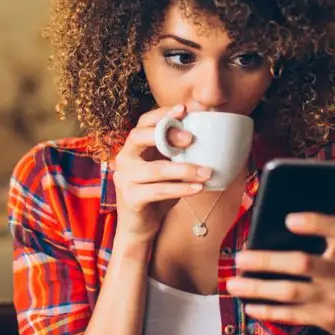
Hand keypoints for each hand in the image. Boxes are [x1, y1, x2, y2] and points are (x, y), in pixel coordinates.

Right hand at [113, 103, 211, 244]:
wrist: (141, 226)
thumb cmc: (157, 192)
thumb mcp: (168, 168)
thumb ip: (178, 152)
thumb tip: (209, 134)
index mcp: (134, 147)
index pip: (143, 122)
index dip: (162, 114)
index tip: (184, 109)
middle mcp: (124, 159)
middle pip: (138, 136)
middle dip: (166, 134)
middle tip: (191, 139)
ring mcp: (125, 179)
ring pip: (155, 169)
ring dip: (184, 169)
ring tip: (206, 172)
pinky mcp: (130, 198)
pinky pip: (158, 191)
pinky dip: (180, 189)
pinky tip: (198, 188)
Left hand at [226, 213, 334, 334]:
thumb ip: (317, 242)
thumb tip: (268, 233)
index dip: (313, 223)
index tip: (288, 220)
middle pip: (302, 263)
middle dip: (267, 261)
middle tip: (240, 258)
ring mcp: (334, 298)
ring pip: (290, 292)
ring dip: (258, 288)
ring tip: (233, 284)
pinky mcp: (325, 319)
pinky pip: (291, 315)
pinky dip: (268, 310)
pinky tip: (249, 306)